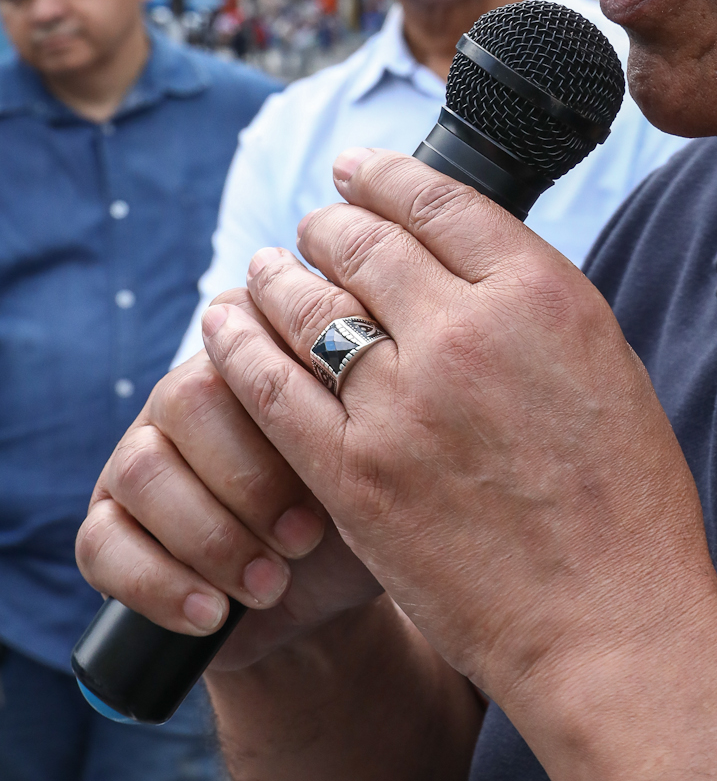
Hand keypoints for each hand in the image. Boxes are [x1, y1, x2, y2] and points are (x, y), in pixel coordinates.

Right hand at [76, 296, 383, 672]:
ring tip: (270, 584)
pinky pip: (103, 542)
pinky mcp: (109, 523)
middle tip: (305, 539)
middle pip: (187, 397)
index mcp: (254, 347)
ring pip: (143, 469)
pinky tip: (212, 614)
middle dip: (249, 480)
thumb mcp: (378, 462)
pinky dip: (160, 584)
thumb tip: (362, 387)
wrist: (326, 599)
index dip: (283, 408)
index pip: (244, 338)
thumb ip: (365, 409)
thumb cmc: (363, 511)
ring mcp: (141, 451)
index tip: (332, 474)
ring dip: (210, 537)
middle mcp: (189, 387)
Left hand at [200, 151, 716, 720]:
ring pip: (310, 303)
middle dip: (330, 223)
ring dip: (279, 273)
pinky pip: (273, 388)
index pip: (437, 200)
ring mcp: (403, 403)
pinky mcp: (354, 474)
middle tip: (316, 223)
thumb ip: (529, 301)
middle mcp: (466, 330)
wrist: (610, 621)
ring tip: (266, 266)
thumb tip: (460, 259)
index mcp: (541, 292)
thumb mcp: (604, 359)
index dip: (384, 175)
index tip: (357, 169)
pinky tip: (228, 325)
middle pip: (366, 241)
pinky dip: (243, 346)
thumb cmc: (623, 497)